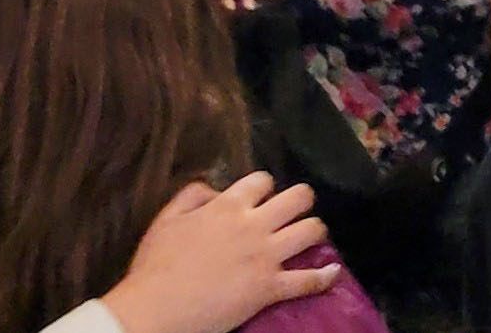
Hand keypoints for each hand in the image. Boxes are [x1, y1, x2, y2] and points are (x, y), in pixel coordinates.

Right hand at [101, 175, 337, 332]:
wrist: (156, 308)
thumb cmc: (156, 264)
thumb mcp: (167, 218)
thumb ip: (193, 195)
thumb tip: (217, 189)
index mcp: (228, 206)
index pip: (263, 180)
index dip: (265, 186)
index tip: (262, 197)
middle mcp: (254, 225)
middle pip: (299, 198)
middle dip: (302, 200)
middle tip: (298, 209)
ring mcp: (266, 257)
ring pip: (312, 231)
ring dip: (316, 231)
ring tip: (313, 235)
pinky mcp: (271, 288)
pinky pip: (309, 281)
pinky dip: (326, 277)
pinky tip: (334, 272)